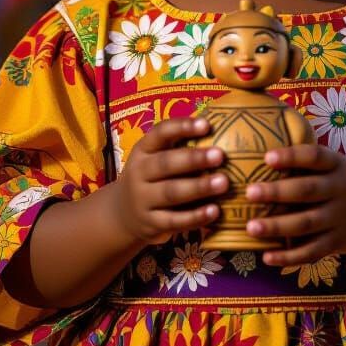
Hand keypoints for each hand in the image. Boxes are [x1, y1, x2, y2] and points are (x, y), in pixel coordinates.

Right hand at [114, 117, 228, 246]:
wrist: (122, 213)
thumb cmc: (152, 176)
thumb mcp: (155, 156)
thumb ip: (180, 143)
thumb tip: (218, 122)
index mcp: (143, 150)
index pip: (160, 133)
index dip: (182, 127)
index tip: (206, 125)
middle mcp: (139, 173)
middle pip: (166, 163)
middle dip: (193, 159)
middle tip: (220, 155)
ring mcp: (142, 200)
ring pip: (171, 193)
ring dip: (199, 187)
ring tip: (224, 183)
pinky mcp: (151, 223)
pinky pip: (174, 220)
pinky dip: (195, 216)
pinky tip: (215, 211)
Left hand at [244, 144, 345, 265]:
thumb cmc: (343, 182)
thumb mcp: (335, 164)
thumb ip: (307, 160)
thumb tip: (261, 149)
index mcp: (337, 165)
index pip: (315, 157)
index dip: (292, 156)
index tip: (266, 157)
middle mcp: (339, 190)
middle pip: (307, 190)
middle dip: (277, 192)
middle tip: (249, 192)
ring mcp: (339, 218)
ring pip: (306, 223)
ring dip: (277, 226)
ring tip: (251, 227)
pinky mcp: (337, 242)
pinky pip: (312, 251)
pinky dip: (289, 257)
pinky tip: (267, 257)